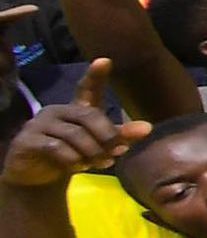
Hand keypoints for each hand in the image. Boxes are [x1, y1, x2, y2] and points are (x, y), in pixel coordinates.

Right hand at [4, 67, 144, 184]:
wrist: (39, 176)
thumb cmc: (72, 155)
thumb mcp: (98, 146)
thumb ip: (120, 136)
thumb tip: (147, 128)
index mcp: (76, 108)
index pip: (87, 88)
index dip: (96, 76)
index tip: (105, 61)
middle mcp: (57, 110)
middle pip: (89, 116)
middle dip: (108, 136)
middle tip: (119, 152)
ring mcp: (39, 123)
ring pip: (74, 135)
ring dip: (93, 153)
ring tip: (101, 163)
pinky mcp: (28, 140)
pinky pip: (57, 147)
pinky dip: (73, 160)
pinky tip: (78, 166)